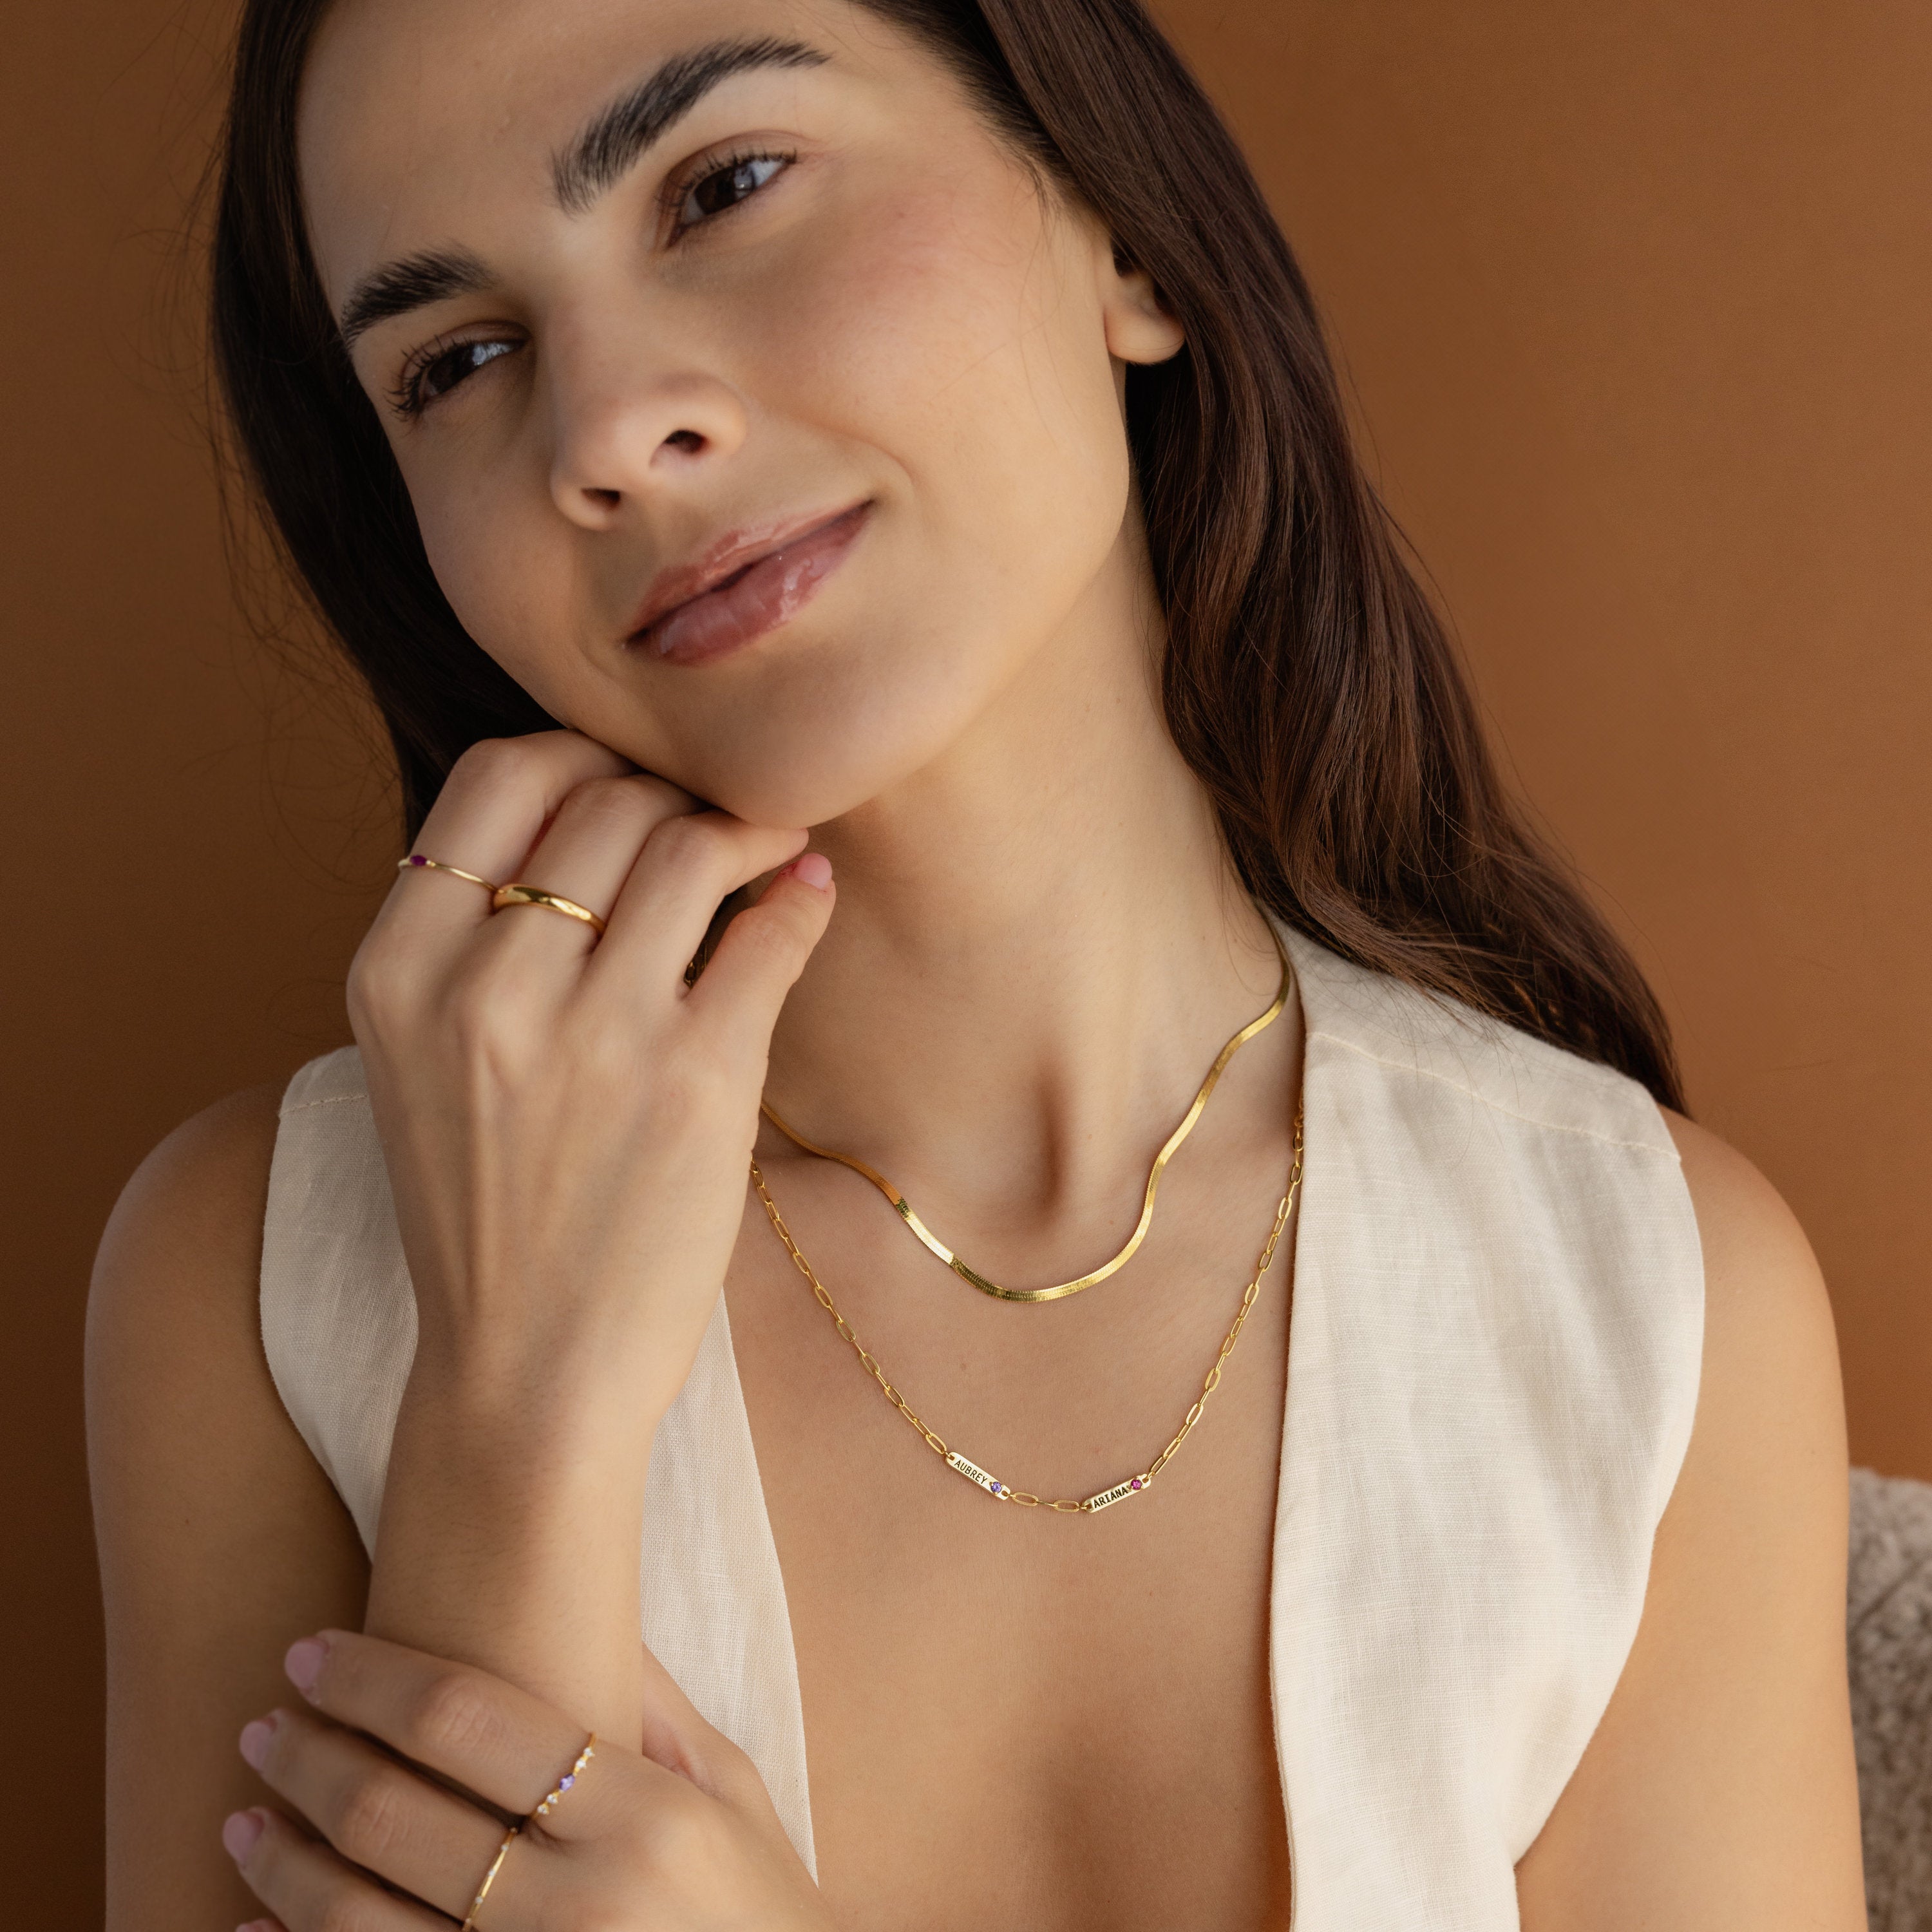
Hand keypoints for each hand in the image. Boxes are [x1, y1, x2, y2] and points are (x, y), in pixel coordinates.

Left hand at [223, 1629, 833, 1931]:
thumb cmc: (768, 1913)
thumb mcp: (738, 1796)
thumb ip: (659, 1708)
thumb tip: (591, 1612)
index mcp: (644, 1814)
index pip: (467, 1718)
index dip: (372, 1678)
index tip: (315, 1654)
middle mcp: (582, 1902)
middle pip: (395, 1812)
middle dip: (309, 1759)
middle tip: (263, 1726)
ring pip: (358, 1918)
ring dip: (282, 1862)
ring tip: (242, 1819)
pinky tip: (257, 1927)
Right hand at [343, 729, 834, 1736]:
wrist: (523, 1376)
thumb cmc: (485, 1210)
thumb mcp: (422, 1059)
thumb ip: (474, 933)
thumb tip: (599, 803)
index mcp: (397, 971)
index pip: (496, 776)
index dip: (579, 760)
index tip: (626, 787)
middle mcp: (484, 988)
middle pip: (605, 798)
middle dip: (671, 796)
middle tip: (710, 823)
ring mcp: (593, 1034)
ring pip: (688, 843)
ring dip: (744, 828)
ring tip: (768, 847)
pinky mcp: (695, 1081)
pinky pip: (766, 931)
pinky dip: (797, 895)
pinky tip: (804, 894)